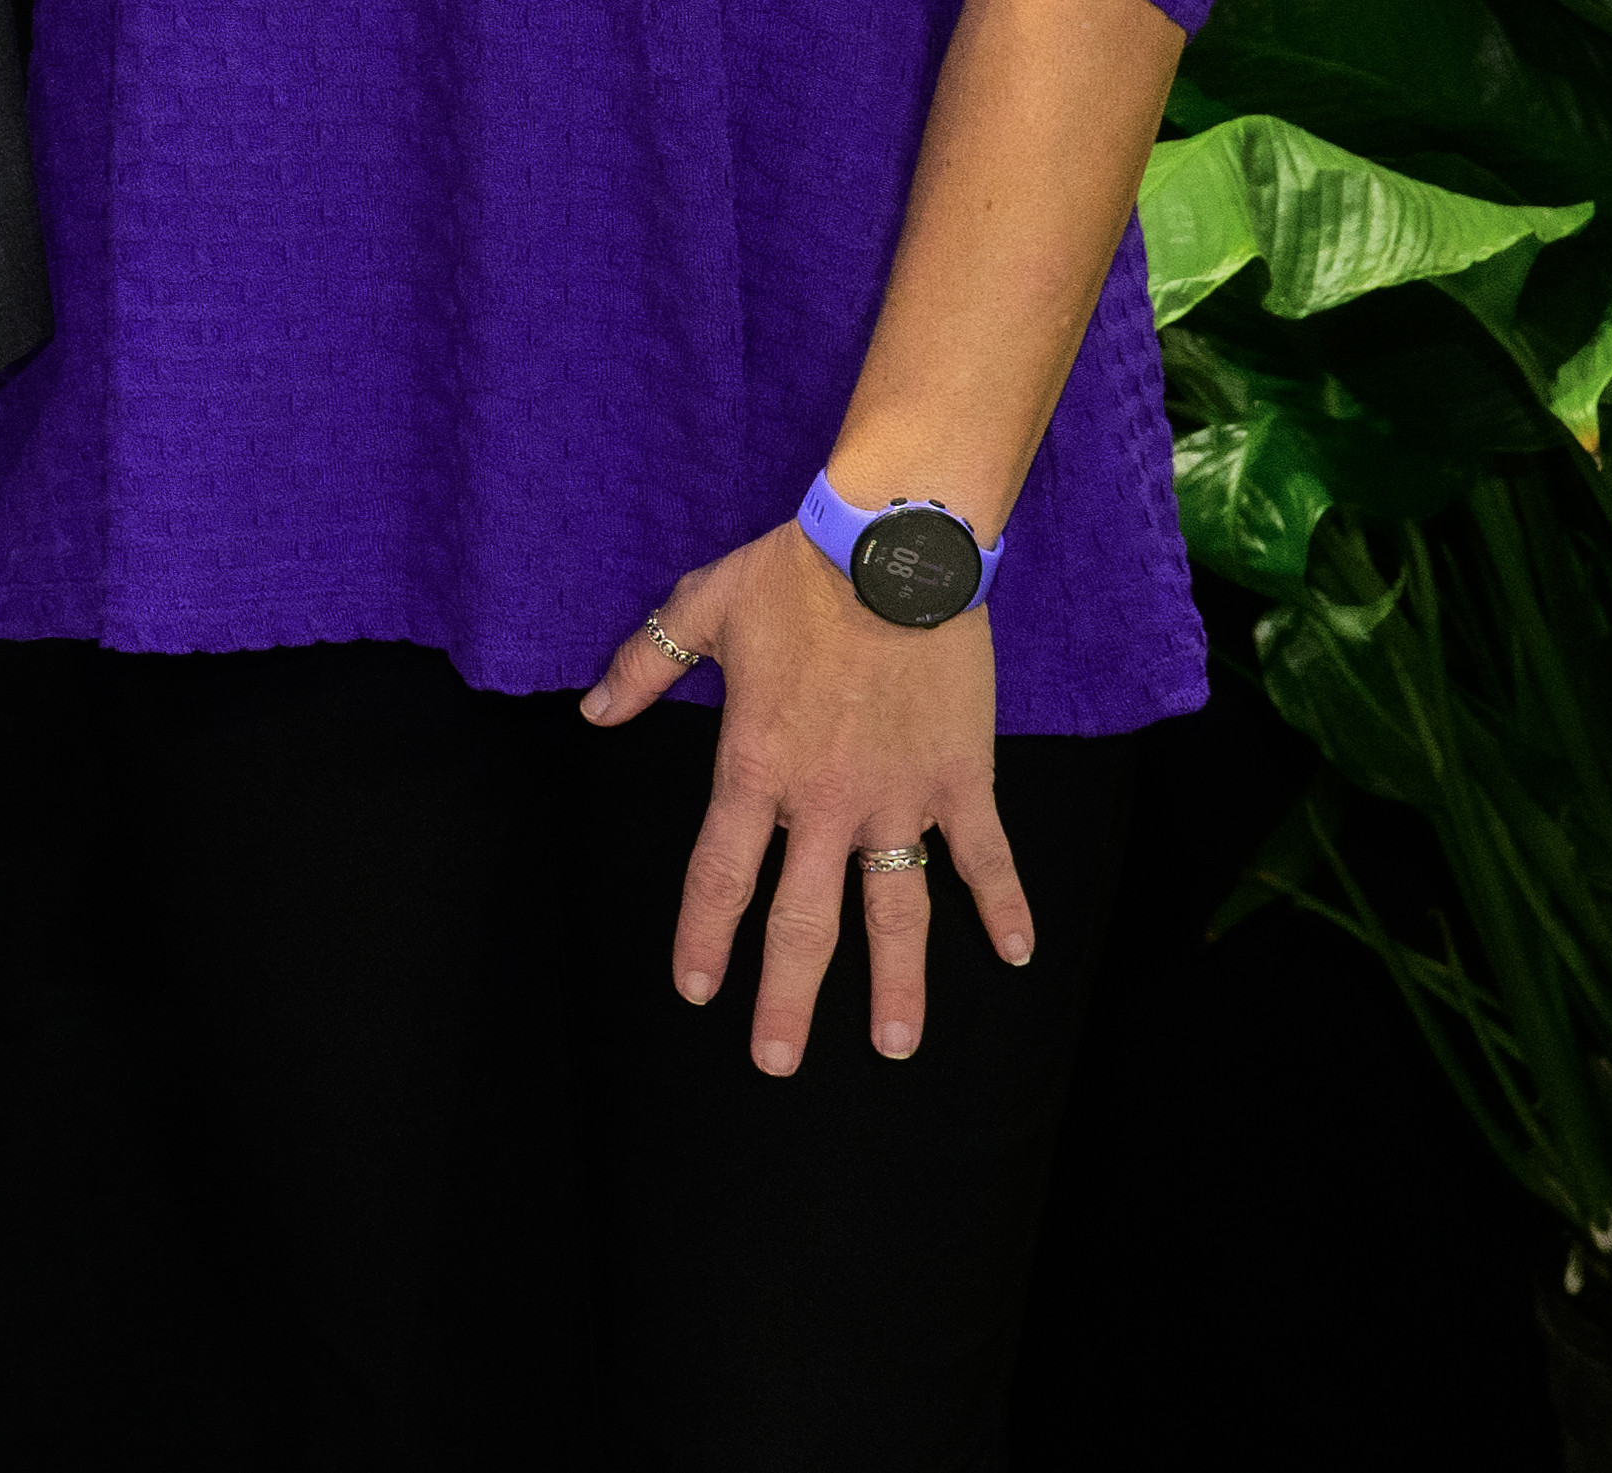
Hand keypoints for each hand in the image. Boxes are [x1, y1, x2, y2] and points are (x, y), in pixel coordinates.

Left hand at [586, 523, 1032, 1070]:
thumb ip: (644, 668)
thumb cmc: (790, 575)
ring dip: (895, 984)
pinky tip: (1019, 955)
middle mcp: (824, 802)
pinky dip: (1006, 906)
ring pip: (896, 913)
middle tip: (775, 1062)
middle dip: (785, 996)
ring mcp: (898, 797)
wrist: (891, 548)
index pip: (720, 875)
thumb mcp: (699, 612)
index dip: (705, 937)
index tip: (697, 992)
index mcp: (755, 767)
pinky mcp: (960, 779)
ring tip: (891, 1045)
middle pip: (801, 921)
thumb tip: (592, 710)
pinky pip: (986, 857)